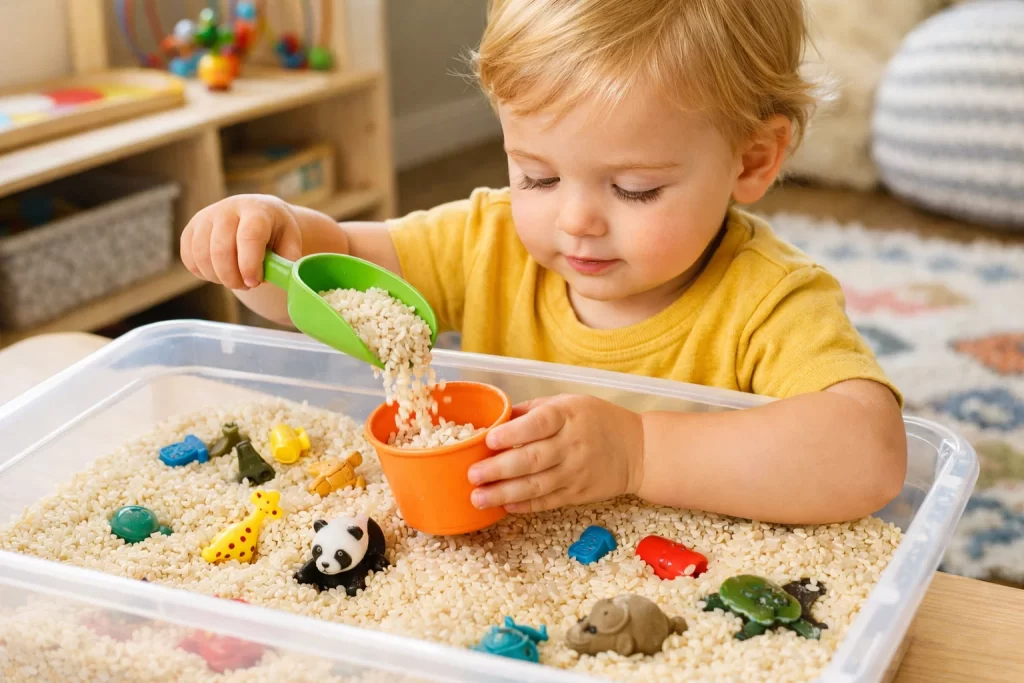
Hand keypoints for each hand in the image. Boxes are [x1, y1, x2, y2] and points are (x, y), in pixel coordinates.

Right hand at [180, 194, 301, 290]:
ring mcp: (205, 217)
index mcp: (256, 210)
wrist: (255, 214)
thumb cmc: (275, 231)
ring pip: (201, 256)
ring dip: (218, 278)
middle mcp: (227, 209)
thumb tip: (283, 273)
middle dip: (232, 277)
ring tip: (235, 280)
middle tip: (247, 285)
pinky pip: (189, 259)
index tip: (254, 282)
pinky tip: (220, 273)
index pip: (249, 237)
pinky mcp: (190, 229)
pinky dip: (203, 273)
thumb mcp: (290, 239)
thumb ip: (288, 257)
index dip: (250, 265)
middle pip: (221, 249)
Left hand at [467, 394, 644, 513]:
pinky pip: (548, 502)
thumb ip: (533, 411)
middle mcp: (571, 445)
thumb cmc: (598, 420)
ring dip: (504, 494)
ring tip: (478, 498)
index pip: (539, 424)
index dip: (513, 433)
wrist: (638, 450)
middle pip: (532, 459)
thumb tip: (496, 419)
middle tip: (472, 476)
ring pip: (536, 486)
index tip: (490, 440)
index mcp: (567, 416)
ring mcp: (575, 472)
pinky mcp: (579, 493)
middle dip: (498, 469)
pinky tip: (505, 507)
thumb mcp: (568, 403)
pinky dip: (525, 506)